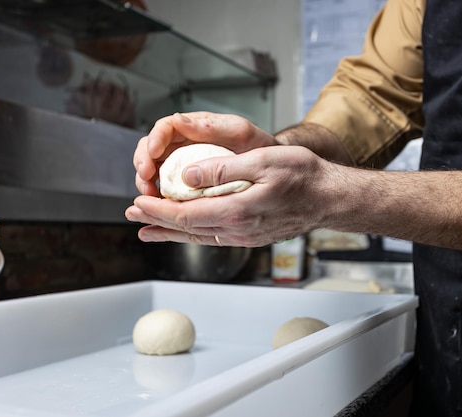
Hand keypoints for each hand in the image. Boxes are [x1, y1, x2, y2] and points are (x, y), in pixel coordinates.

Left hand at [125, 145, 335, 246]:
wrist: (329, 198)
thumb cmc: (303, 176)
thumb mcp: (263, 161)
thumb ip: (223, 170)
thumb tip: (188, 175)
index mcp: (238, 211)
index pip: (186, 214)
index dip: (158, 209)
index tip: (137, 201)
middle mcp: (238, 230)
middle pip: (187, 229)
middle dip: (156, 221)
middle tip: (132, 214)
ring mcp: (245, 237)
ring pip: (199, 236)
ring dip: (171, 231)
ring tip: (147, 230)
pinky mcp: (252, 236)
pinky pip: (214, 237)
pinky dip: (193, 235)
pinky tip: (186, 232)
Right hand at [133, 112, 278, 196]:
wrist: (275, 170)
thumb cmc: (260, 146)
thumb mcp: (240, 133)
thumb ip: (210, 127)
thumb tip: (178, 120)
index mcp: (195, 129)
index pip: (163, 129)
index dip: (153, 142)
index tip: (151, 156)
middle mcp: (185, 147)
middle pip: (151, 153)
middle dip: (144, 167)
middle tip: (146, 180)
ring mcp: (185, 168)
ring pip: (156, 176)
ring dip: (148, 188)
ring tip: (151, 200)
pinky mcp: (189, 189)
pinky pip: (170, 195)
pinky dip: (161, 206)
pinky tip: (156, 219)